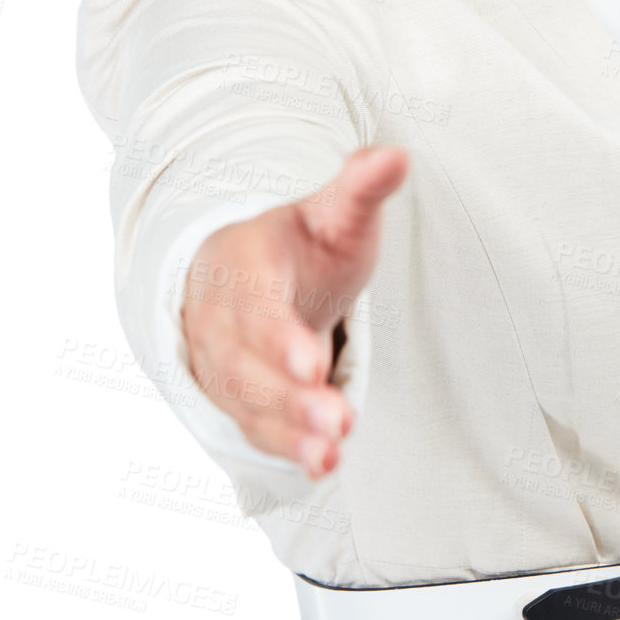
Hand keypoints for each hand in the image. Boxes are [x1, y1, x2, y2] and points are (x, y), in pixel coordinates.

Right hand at [180, 146, 408, 478]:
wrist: (246, 272)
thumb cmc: (298, 243)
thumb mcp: (331, 211)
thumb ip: (361, 187)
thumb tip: (397, 155)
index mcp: (243, 264)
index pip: (255, 304)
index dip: (279, 337)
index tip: (313, 362)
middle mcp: (222, 319)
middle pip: (248, 365)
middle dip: (289, 398)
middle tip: (338, 420)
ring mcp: (224, 363)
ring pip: (249, 404)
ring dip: (289, 431)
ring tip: (332, 451)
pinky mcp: (237, 398)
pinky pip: (255, 428)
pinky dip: (285, 448)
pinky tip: (324, 464)